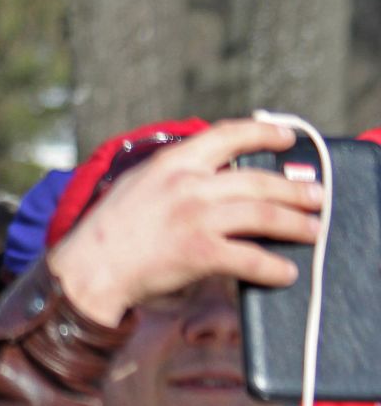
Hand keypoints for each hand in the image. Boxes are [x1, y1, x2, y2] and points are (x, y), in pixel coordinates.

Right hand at [47, 120, 323, 326]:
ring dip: (296, 225)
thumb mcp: (138, 185)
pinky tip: (285, 272)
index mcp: (171, 163)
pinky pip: (251, 258)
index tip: (286, 137)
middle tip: (317, 197)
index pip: (228, 135)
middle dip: (295, 190)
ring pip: (265, 216)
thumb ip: (175, 175)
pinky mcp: (200, 253)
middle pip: (259, 181)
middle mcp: (187, 185)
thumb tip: (216, 175)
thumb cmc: (108, 232)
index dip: (264, 133)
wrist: (87, 269)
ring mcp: (195, 218)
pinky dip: (273, 267)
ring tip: (312, 231)